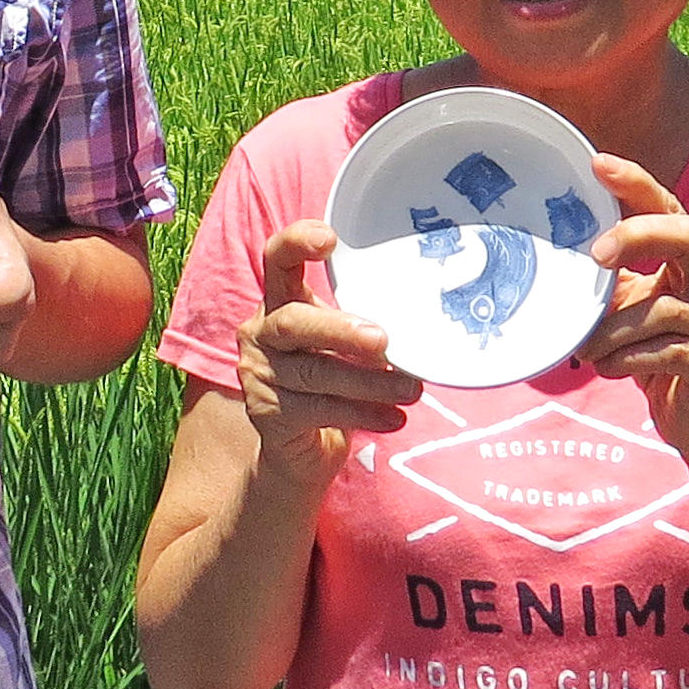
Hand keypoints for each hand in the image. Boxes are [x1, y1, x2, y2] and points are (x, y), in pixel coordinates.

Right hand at [233, 221, 420, 490]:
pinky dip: (364, 415)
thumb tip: (430, 320)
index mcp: (279, 300)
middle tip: (385, 341)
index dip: (297, 242)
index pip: (276, 258)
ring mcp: (259, 373)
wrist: (299, 449)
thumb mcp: (342, 342)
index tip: (330, 239)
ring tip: (412, 390)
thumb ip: (365, 323)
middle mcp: (261, 331)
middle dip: (341, 330)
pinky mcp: (267, 414)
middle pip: (293, 322)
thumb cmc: (330, 378)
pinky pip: (320, 410)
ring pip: (315, 373)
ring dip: (369, 382)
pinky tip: (394, 419)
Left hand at [579, 153, 688, 461]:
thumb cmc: (662, 360)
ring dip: (612, 328)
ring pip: (662, 307)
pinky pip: (667, 350)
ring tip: (586, 346)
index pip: (670, 209)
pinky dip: (626, 358)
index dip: (637, 185)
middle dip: (639, 235)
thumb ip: (613, 285)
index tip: (597, 164)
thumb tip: (557, 259)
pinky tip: (607, 367)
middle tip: (595, 255)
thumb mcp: (635, 314)